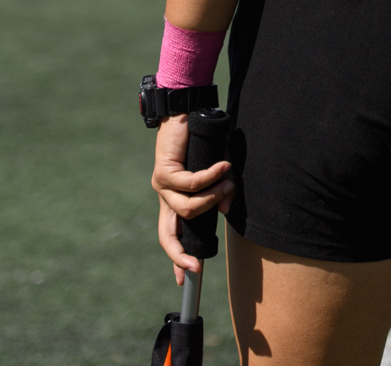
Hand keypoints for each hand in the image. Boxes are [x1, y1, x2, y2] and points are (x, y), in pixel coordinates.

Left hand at [150, 114, 232, 282]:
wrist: (186, 111)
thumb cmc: (202, 141)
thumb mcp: (218, 170)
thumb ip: (222, 190)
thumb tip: (227, 209)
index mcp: (173, 199)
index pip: (171, 234)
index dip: (176, 257)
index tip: (183, 280)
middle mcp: (164, 196)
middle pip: (165, 234)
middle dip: (178, 254)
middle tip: (196, 267)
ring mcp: (161, 185)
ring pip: (187, 208)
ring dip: (212, 198)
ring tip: (228, 181)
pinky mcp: (163, 171)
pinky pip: (191, 184)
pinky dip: (211, 177)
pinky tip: (223, 165)